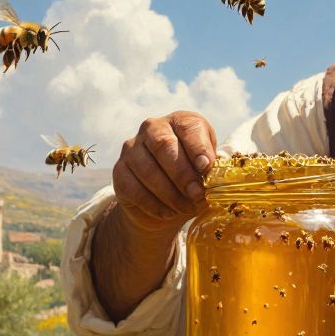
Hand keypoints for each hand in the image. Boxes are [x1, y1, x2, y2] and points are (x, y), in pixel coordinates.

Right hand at [112, 112, 216, 232]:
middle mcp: (153, 129)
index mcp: (180, 122)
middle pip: (164, 146)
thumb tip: (215, 177)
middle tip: (197, 194)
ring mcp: (132, 149)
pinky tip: (168, 213)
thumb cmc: (192, 178)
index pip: (188, 127)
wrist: (164, 201)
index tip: (206, 167)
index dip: (198, 147)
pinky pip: (134, 188)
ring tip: (186, 207)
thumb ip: (211, 170)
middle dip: (183, 174)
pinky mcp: (120, 171)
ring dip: (169, 193)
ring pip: (147, 169)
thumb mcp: (206, 171)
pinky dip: (153, 204)